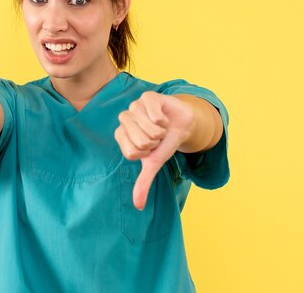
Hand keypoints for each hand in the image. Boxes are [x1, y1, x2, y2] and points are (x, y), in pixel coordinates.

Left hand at [114, 92, 194, 209]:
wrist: (182, 124)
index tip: (150, 148)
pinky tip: (164, 116)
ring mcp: (134, 106)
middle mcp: (124, 119)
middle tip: (157, 136)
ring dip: (161, 131)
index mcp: (121, 135)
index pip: (131, 153)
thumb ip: (143, 183)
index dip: (146, 153)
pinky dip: (164, 120)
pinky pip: (154, 115)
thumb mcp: (153, 164)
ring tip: (161, 126)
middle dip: (155, 142)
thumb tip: (138, 206)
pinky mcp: (147, 97)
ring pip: (149, 129)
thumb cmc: (164, 143)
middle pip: (140, 141)